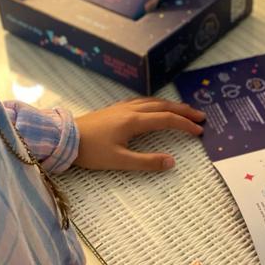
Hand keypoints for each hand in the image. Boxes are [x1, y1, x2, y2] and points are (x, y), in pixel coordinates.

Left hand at [73, 97, 204, 170]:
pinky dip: (155, 103)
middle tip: (200, 116)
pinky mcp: (114, 109)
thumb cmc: (91, 151)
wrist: (65, 139)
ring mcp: (122, 108)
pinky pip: (141, 101)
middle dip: (183, 111)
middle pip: (163, 106)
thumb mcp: (119, 161)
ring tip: (183, 109)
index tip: (199, 130)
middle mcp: (131, 110)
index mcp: (134, 121)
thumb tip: (171, 162)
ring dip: (170, 105)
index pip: (166, 120)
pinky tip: (154, 106)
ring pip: (152, 101)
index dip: (184, 125)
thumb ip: (146, 162)